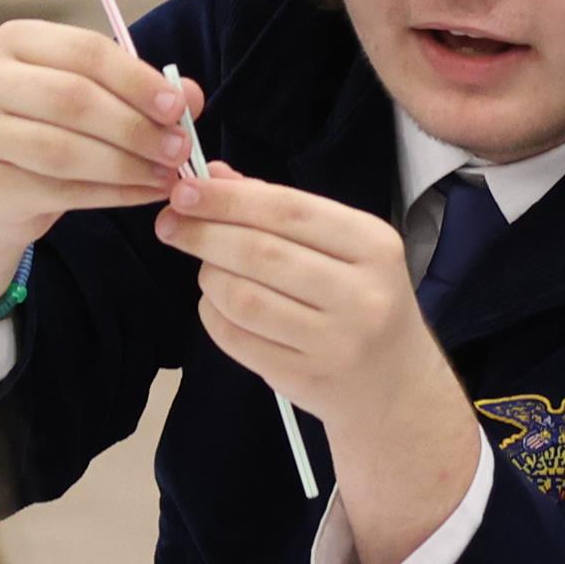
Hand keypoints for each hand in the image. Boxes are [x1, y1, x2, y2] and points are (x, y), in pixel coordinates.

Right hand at [0, 20, 202, 247]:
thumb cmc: (50, 126)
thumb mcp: (94, 97)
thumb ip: (141, 90)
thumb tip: (190, 95)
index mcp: (16, 41)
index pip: (85, 52)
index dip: (136, 80)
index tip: (176, 107)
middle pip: (73, 99)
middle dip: (135, 126)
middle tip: (179, 148)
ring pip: (65, 150)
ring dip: (127, 165)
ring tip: (168, 175)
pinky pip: (62, 190)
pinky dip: (113, 194)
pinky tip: (146, 194)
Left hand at [155, 165, 482, 563]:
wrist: (395, 386)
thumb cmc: (362, 302)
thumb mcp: (342, 248)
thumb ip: (278, 208)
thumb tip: (211, 176)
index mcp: (374, 246)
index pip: (288, 210)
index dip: (228, 199)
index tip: (183, 190)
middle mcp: (362, 294)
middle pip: (261, 253)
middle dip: (204, 234)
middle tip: (170, 224)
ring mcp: (335, 342)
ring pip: (242, 298)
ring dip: (209, 278)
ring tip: (207, 270)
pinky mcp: (306, 378)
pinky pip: (236, 338)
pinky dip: (213, 315)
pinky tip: (217, 305)